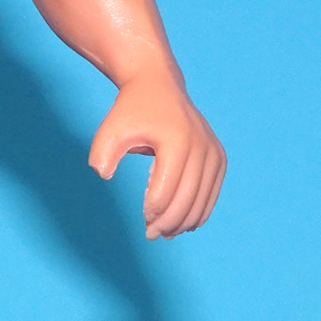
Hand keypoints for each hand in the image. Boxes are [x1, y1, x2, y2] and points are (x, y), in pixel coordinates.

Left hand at [87, 73, 225, 239]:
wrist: (158, 86)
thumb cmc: (131, 109)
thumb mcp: (110, 128)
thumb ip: (101, 152)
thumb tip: (103, 174)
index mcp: (177, 141)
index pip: (166, 191)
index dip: (154, 212)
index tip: (142, 220)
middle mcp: (201, 147)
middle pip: (187, 200)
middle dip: (169, 223)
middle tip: (151, 235)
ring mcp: (214, 152)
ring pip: (203, 201)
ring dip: (184, 222)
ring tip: (165, 232)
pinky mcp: (219, 157)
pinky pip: (212, 193)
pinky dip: (199, 211)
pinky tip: (182, 222)